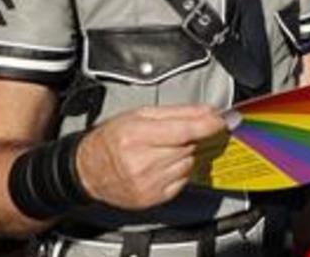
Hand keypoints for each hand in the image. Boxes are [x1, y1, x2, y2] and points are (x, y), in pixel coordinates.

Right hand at [76, 104, 224, 210]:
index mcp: (136, 135)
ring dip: (183, 155)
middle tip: (173, 135)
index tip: (222, 119)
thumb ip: (178, 112)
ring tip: (162, 151)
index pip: (184, 130)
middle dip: (189, 138)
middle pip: (188, 147)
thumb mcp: (140, 115)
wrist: (87, 170)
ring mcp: (148, 183)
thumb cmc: (110, 140)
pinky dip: (178, 172)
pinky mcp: (152, 198)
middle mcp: (142, 162)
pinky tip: (161, 166)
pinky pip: (182, 181)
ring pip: (188, 164)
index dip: (208, 124)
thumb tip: (208, 111)